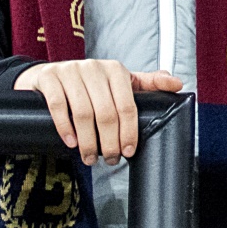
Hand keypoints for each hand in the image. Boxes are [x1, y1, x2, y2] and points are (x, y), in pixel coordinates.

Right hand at [14, 61, 185, 164]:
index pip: (127, 105)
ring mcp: (70, 71)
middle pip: (106, 112)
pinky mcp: (49, 78)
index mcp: (115, 70)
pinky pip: (59, 105)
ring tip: (90, 158)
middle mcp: (94, 67)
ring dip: (87, 141)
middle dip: (109, 141)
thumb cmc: (89, 85)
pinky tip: (70, 143)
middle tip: (108, 160)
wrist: (47, 77)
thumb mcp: (119, 82)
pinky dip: (65, 127)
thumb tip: (179, 84)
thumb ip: (148, 84)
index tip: (128, 152)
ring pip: (83, 112)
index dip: (129, 132)